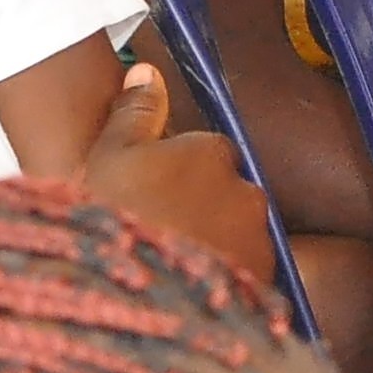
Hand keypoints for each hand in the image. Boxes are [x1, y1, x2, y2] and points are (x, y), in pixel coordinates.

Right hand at [83, 60, 271, 271]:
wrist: (136, 300)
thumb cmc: (117, 218)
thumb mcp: (109, 156)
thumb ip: (134, 112)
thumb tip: (147, 72)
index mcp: (211, 151)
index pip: (205, 151)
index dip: (175, 173)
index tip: (151, 194)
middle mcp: (246, 190)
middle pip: (224, 192)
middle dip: (201, 207)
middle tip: (160, 232)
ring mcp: (258, 239)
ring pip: (237, 232)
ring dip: (215, 242)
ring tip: (173, 266)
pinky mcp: (263, 282)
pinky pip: (244, 271)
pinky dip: (225, 277)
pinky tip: (192, 290)